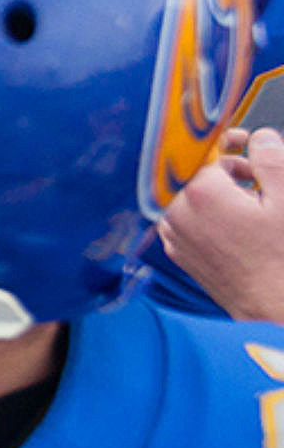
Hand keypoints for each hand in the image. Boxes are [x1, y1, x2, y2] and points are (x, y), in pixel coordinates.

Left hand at [159, 128, 283, 323]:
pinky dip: (208, 214)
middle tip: (258, 178)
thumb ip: (270, 159)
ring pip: (190, 195)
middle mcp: (177, 212)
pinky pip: (187, 220)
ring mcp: (175, 235)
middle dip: (228, 169)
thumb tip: (257, 138)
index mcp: (199, 194)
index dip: (230, 143)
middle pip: (196, 173)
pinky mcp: (179, 253)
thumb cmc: (283, 259)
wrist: (274, 308)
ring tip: (253, 202)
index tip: (245, 144)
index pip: (206, 150)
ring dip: (218, 191)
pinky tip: (238, 224)